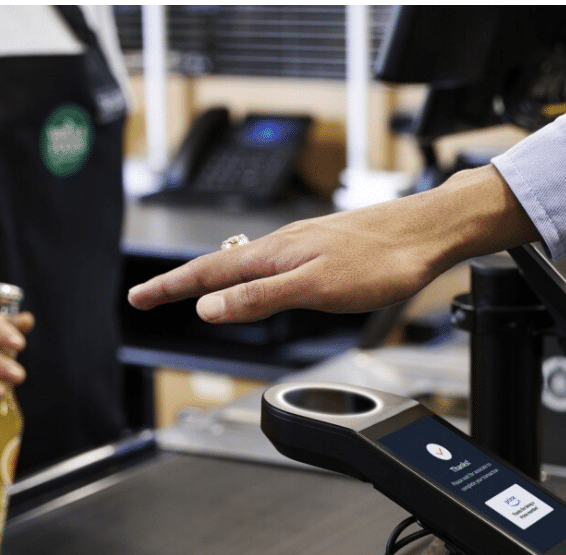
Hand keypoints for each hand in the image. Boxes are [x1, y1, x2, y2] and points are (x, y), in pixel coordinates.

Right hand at [127, 166, 538, 322]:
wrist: (428, 233)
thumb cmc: (381, 260)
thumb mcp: (315, 289)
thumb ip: (260, 299)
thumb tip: (209, 309)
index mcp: (274, 254)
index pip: (207, 274)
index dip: (169, 288)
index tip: (137, 298)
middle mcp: (283, 245)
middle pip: (219, 266)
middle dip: (181, 282)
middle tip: (149, 296)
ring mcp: (303, 244)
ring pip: (244, 263)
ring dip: (212, 278)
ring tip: (190, 291)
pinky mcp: (323, 249)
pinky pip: (270, 264)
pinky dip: (247, 276)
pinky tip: (258, 281)